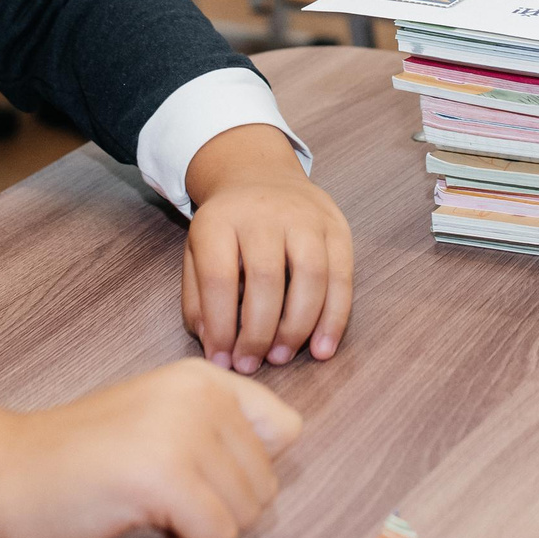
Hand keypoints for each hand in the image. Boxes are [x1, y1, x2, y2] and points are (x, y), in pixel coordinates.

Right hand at [0, 364, 300, 537]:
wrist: (7, 472)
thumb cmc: (78, 459)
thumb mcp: (158, 419)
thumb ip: (214, 430)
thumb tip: (271, 470)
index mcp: (201, 377)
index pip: (285, 429)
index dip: (252, 472)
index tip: (209, 488)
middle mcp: (199, 393)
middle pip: (267, 482)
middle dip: (226, 513)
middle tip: (174, 516)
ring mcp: (183, 431)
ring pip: (247, 514)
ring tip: (163, 528)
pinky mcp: (165, 476)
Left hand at [182, 124, 353, 373]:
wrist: (258, 173)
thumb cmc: (226, 227)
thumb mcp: (196, 252)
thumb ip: (198, 299)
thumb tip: (214, 347)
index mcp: (219, 220)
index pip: (219, 277)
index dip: (221, 325)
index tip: (222, 360)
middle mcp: (264, 213)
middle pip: (267, 278)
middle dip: (259, 332)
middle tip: (252, 365)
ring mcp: (305, 216)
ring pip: (311, 276)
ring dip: (298, 328)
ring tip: (281, 358)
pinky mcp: (337, 226)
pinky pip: (342, 277)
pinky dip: (334, 318)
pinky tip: (321, 349)